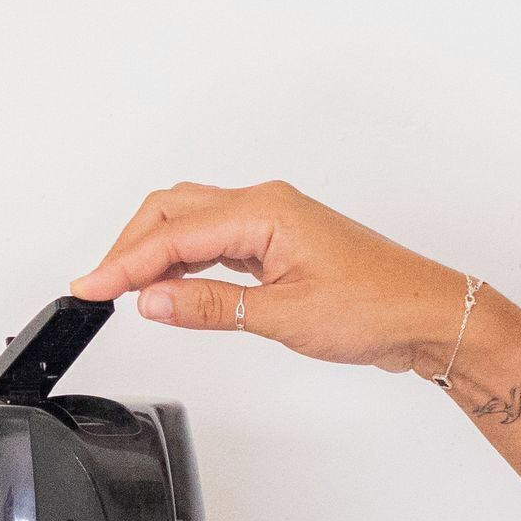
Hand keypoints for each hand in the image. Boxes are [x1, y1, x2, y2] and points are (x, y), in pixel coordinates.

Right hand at [72, 181, 464, 374]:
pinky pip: (214, 239)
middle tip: (98, 288)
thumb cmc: (378, 307)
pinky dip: (183, 258)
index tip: (89, 286)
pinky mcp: (279, 242)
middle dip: (129, 248)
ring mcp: (272, 221)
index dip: (124, 263)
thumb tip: (152, 301)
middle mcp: (265, 205)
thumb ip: (211, 307)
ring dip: (154, 251)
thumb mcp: (284, 315)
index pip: (173, 234)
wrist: (432, 316)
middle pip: (172, 212)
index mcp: (264, 210)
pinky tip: (171, 284)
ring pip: (191, 221)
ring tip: (123, 287)